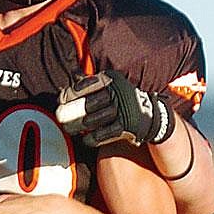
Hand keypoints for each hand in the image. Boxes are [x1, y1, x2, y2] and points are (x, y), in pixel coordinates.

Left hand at [56, 70, 174, 146]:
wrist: (153, 115)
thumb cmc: (123, 99)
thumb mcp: (111, 85)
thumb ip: (92, 81)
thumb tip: (73, 75)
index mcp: (112, 80)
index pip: (87, 85)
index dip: (71, 93)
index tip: (61, 99)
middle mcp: (118, 93)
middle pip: (88, 104)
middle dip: (71, 111)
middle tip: (60, 116)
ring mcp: (124, 110)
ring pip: (94, 120)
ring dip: (78, 126)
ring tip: (69, 128)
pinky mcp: (128, 126)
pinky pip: (104, 134)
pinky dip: (93, 138)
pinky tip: (85, 139)